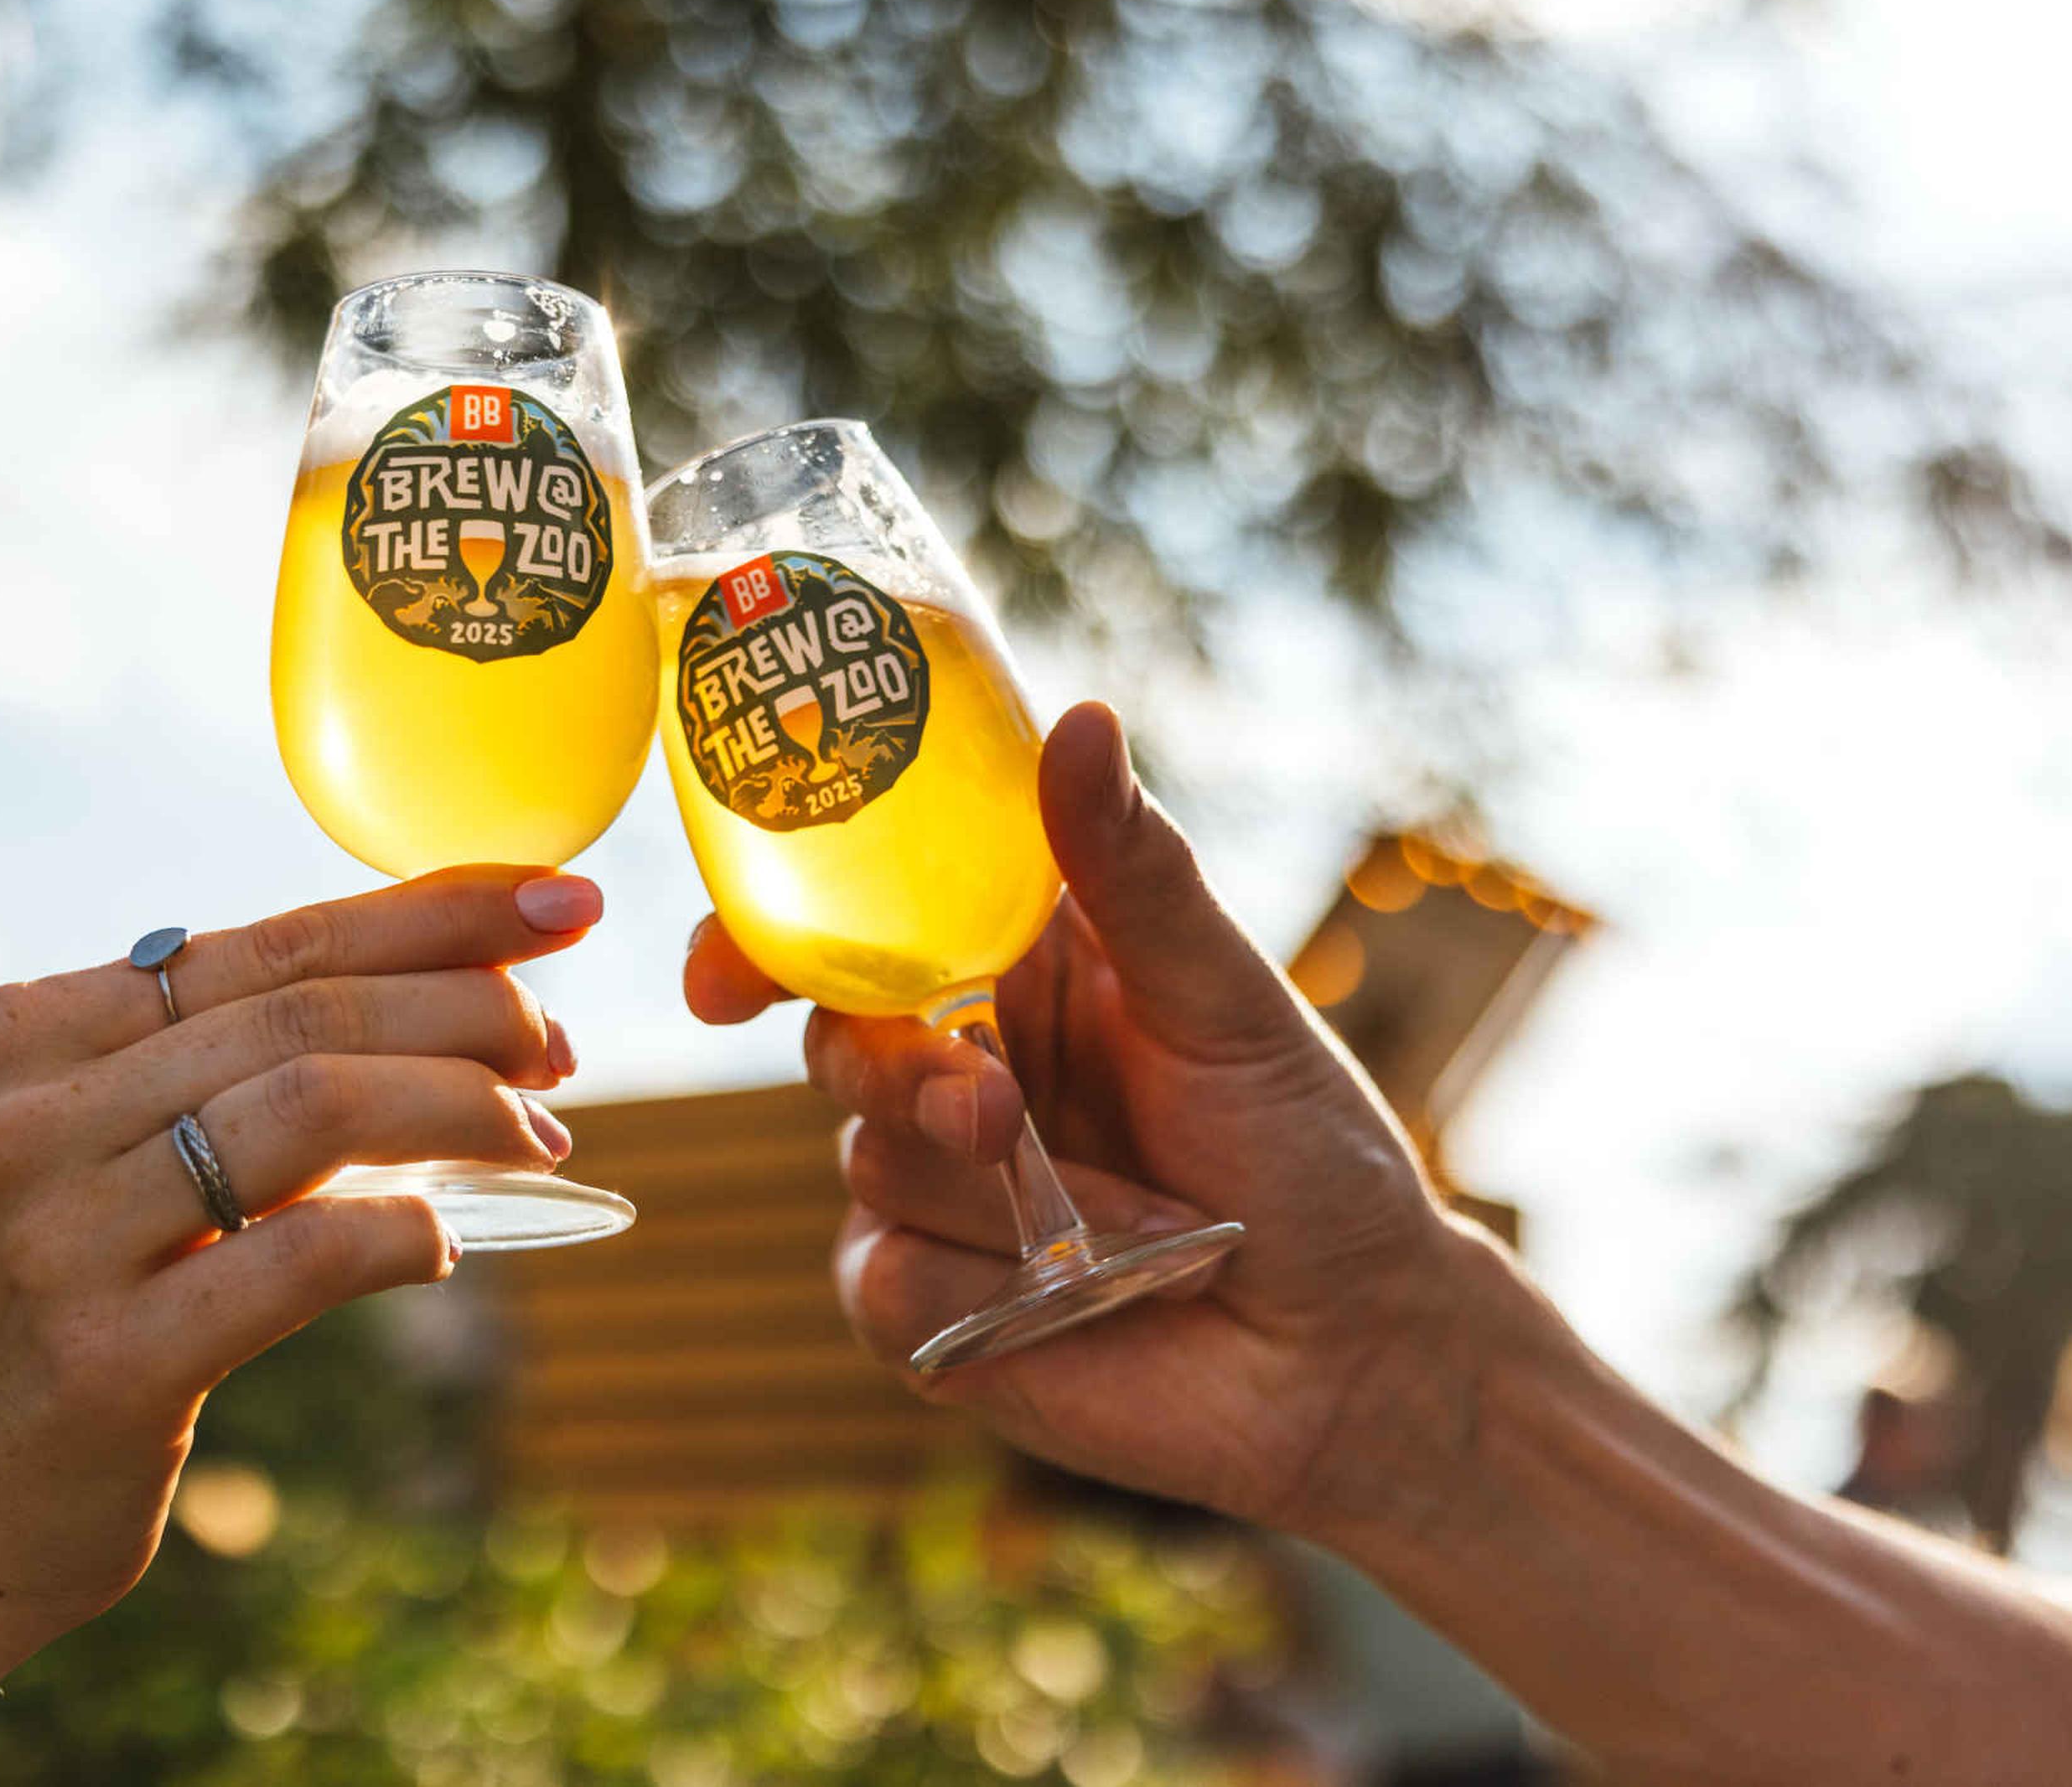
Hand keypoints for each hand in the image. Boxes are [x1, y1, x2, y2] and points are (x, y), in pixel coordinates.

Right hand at [0, 865, 596, 1646]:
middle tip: (559, 1042)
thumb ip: (216, 1065)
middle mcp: (28, 1118)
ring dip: (460, 1106)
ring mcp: (57, 1239)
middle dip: (468, 1009)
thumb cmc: (46, 1311)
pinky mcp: (107, 1362)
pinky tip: (443, 1244)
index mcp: (27, 1035)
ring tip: (539, 1132)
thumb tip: (446, 987)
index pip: (270, 942)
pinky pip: (303, 1256)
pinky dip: (403, 1233)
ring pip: (314, 1107)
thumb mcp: (93, 1153)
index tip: (557, 899)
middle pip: (306, 1012)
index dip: (431, 912)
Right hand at [685, 704, 1486, 1540]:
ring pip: (867, 1162)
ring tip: (1139, 1228)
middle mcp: (957, 1064)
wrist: (1346, 1351)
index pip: (857, 920)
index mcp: (1015, 966)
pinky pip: (881, 1279)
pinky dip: (981, 1292)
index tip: (725, 976)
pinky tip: (1075, 1299)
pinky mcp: (927, 1307)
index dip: (766, 935)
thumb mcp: (1226, 1001)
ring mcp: (932, 1189)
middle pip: (835, 1038)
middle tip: (998, 1113)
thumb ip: (1134, 874)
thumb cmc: (1306, 1155)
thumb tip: (1081, 719)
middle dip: (904, 1076)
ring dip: (997, 1202)